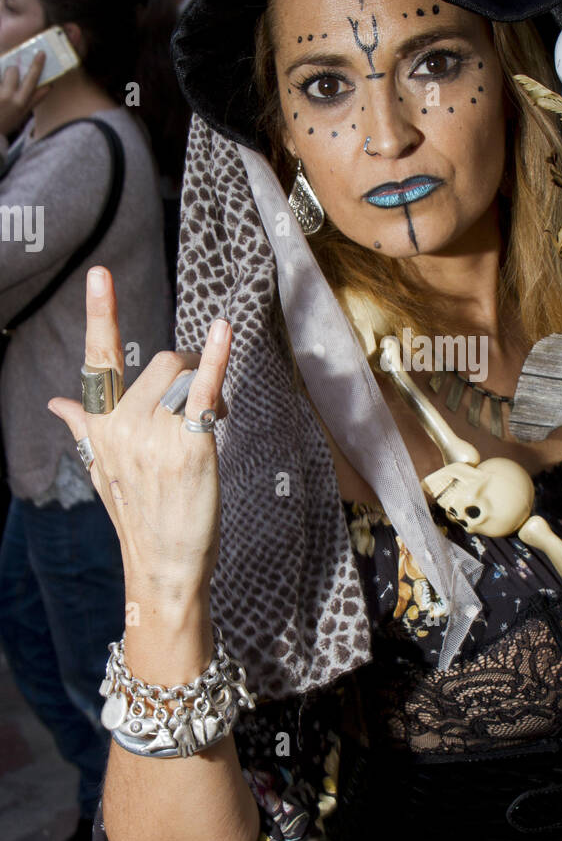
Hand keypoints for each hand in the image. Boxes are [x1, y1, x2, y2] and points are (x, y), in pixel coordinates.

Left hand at [0, 51, 49, 137]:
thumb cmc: (5, 123)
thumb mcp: (21, 115)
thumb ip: (35, 100)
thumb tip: (49, 86)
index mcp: (21, 103)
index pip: (32, 80)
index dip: (37, 66)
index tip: (41, 53)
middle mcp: (9, 98)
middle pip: (13, 71)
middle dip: (11, 70)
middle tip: (9, 77)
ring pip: (2, 73)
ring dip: (2, 75)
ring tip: (2, 86)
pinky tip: (0, 96)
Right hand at [46, 265, 230, 603]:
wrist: (164, 565)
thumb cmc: (139, 515)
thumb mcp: (102, 469)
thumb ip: (83, 427)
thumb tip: (57, 404)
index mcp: (98, 425)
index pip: (97, 361)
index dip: (101, 314)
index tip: (100, 274)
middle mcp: (121, 426)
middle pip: (162, 362)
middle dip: (189, 372)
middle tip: (203, 404)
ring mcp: (154, 436)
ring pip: (188, 378)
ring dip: (208, 387)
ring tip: (215, 421)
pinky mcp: (190, 447)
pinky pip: (204, 390)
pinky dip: (216, 358)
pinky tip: (225, 331)